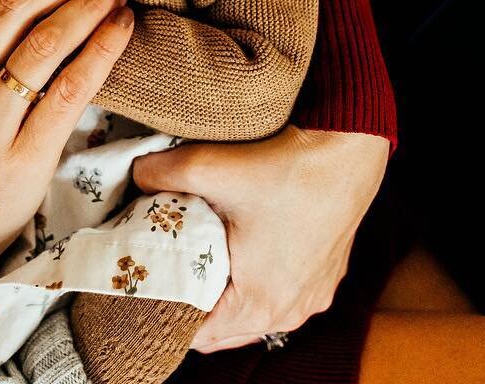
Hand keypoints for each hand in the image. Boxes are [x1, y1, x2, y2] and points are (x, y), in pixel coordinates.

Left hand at [132, 126, 389, 351]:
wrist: (350, 148)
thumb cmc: (290, 166)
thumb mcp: (210, 167)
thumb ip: (159, 175)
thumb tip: (134, 177)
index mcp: (260, 301)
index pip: (197, 336)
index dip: (167, 315)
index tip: (148, 287)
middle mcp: (290, 311)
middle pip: (225, 333)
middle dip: (194, 309)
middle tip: (167, 274)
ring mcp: (313, 296)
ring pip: (254, 318)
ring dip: (227, 299)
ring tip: (199, 264)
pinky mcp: (326, 277)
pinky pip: (282, 298)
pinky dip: (258, 287)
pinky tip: (241, 254)